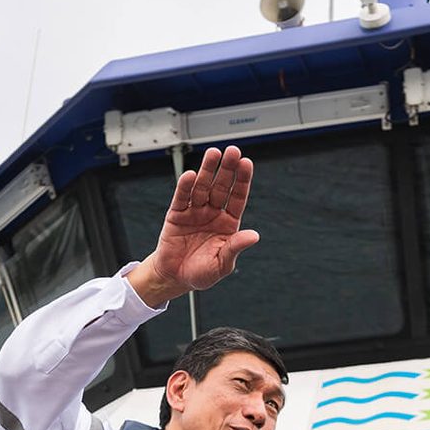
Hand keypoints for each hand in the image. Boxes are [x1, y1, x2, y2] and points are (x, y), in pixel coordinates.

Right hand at [128, 145, 257, 305]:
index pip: (238, 197)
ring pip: (202, 187)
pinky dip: (185, 186)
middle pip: (221, 187)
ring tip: (213, 154)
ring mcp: (194, 212)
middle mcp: (212, 213)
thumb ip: (235, 247)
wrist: (175, 278)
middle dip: (226, 169)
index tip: (246, 163)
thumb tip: (254, 236)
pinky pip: (182, 198)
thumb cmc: (201, 272)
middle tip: (232, 151)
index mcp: (228, 223)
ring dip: (207, 171)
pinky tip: (190, 175)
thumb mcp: (222, 264)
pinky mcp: (176, 215)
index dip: (242, 180)